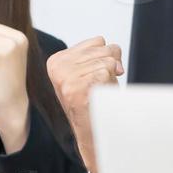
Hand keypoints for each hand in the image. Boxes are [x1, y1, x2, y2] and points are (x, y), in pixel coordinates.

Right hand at [45, 36, 123, 172]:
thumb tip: (114, 58)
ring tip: (99, 92)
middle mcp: (58, 67)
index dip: (107, 58)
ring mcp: (65, 78)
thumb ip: (100, 54)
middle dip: (111, 67)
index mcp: (58, 60)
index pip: (98, 40)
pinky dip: (109, 85)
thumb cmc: (95, 100)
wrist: (92, 131)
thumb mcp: (92, 70)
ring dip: (110, 78)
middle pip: (105, 48)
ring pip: (108, 60)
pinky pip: (107, 72)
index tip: (97, 76)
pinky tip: (99, 97)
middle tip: (100, 86)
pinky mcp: (75, 88)